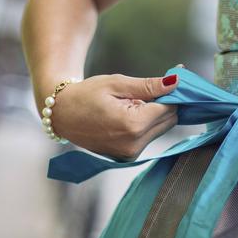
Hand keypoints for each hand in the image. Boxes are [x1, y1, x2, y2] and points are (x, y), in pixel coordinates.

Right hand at [47, 73, 179, 159]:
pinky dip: (145, 125)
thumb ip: (149, 86)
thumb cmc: (86, 95)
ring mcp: (131, 154)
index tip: (171, 80)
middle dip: (164, 104)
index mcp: (133, 125)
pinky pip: (148, 138)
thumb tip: (176, 82)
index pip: (169, 108)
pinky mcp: (128, 157)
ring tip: (130, 104)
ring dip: (154, 115)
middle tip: (146, 91)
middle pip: (168, 121)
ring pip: (160, 130)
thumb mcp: (117, 84)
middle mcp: (134, 144)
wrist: (61, 115)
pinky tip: (127, 115)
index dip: (172, 93)